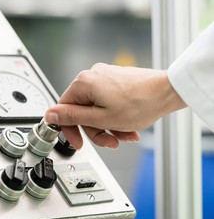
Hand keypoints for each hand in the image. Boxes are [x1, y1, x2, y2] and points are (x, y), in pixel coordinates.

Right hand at [44, 63, 186, 148]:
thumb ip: (72, 117)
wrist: (168, 91)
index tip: (78, 142)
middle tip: (109, 141)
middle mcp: (92, 76)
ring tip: (124, 135)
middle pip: (82, 111)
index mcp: (83, 83)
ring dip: (108, 126)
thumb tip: (50, 114)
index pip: (64, 109)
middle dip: (96, 130)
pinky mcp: (115, 80)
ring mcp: (105, 77)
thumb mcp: (101, 118)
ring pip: (96, 109)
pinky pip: (107, 102)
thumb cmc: (140, 103)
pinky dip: (115, 117)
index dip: (70, 129)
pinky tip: (127, 127)